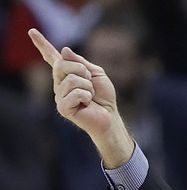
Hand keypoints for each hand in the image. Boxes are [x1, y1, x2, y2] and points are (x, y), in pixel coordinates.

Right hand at [28, 28, 132, 167]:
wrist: (110, 116)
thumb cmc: (104, 96)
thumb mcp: (96, 74)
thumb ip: (81, 62)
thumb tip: (64, 50)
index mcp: (67, 74)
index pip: (52, 57)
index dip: (42, 44)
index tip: (32, 32)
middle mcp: (59, 84)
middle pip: (61, 65)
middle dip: (81, 70)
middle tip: (90, 82)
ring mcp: (59, 96)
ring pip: (71, 79)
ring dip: (87, 86)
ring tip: (90, 95)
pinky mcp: (62, 108)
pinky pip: (75, 93)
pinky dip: (86, 96)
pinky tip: (87, 103)